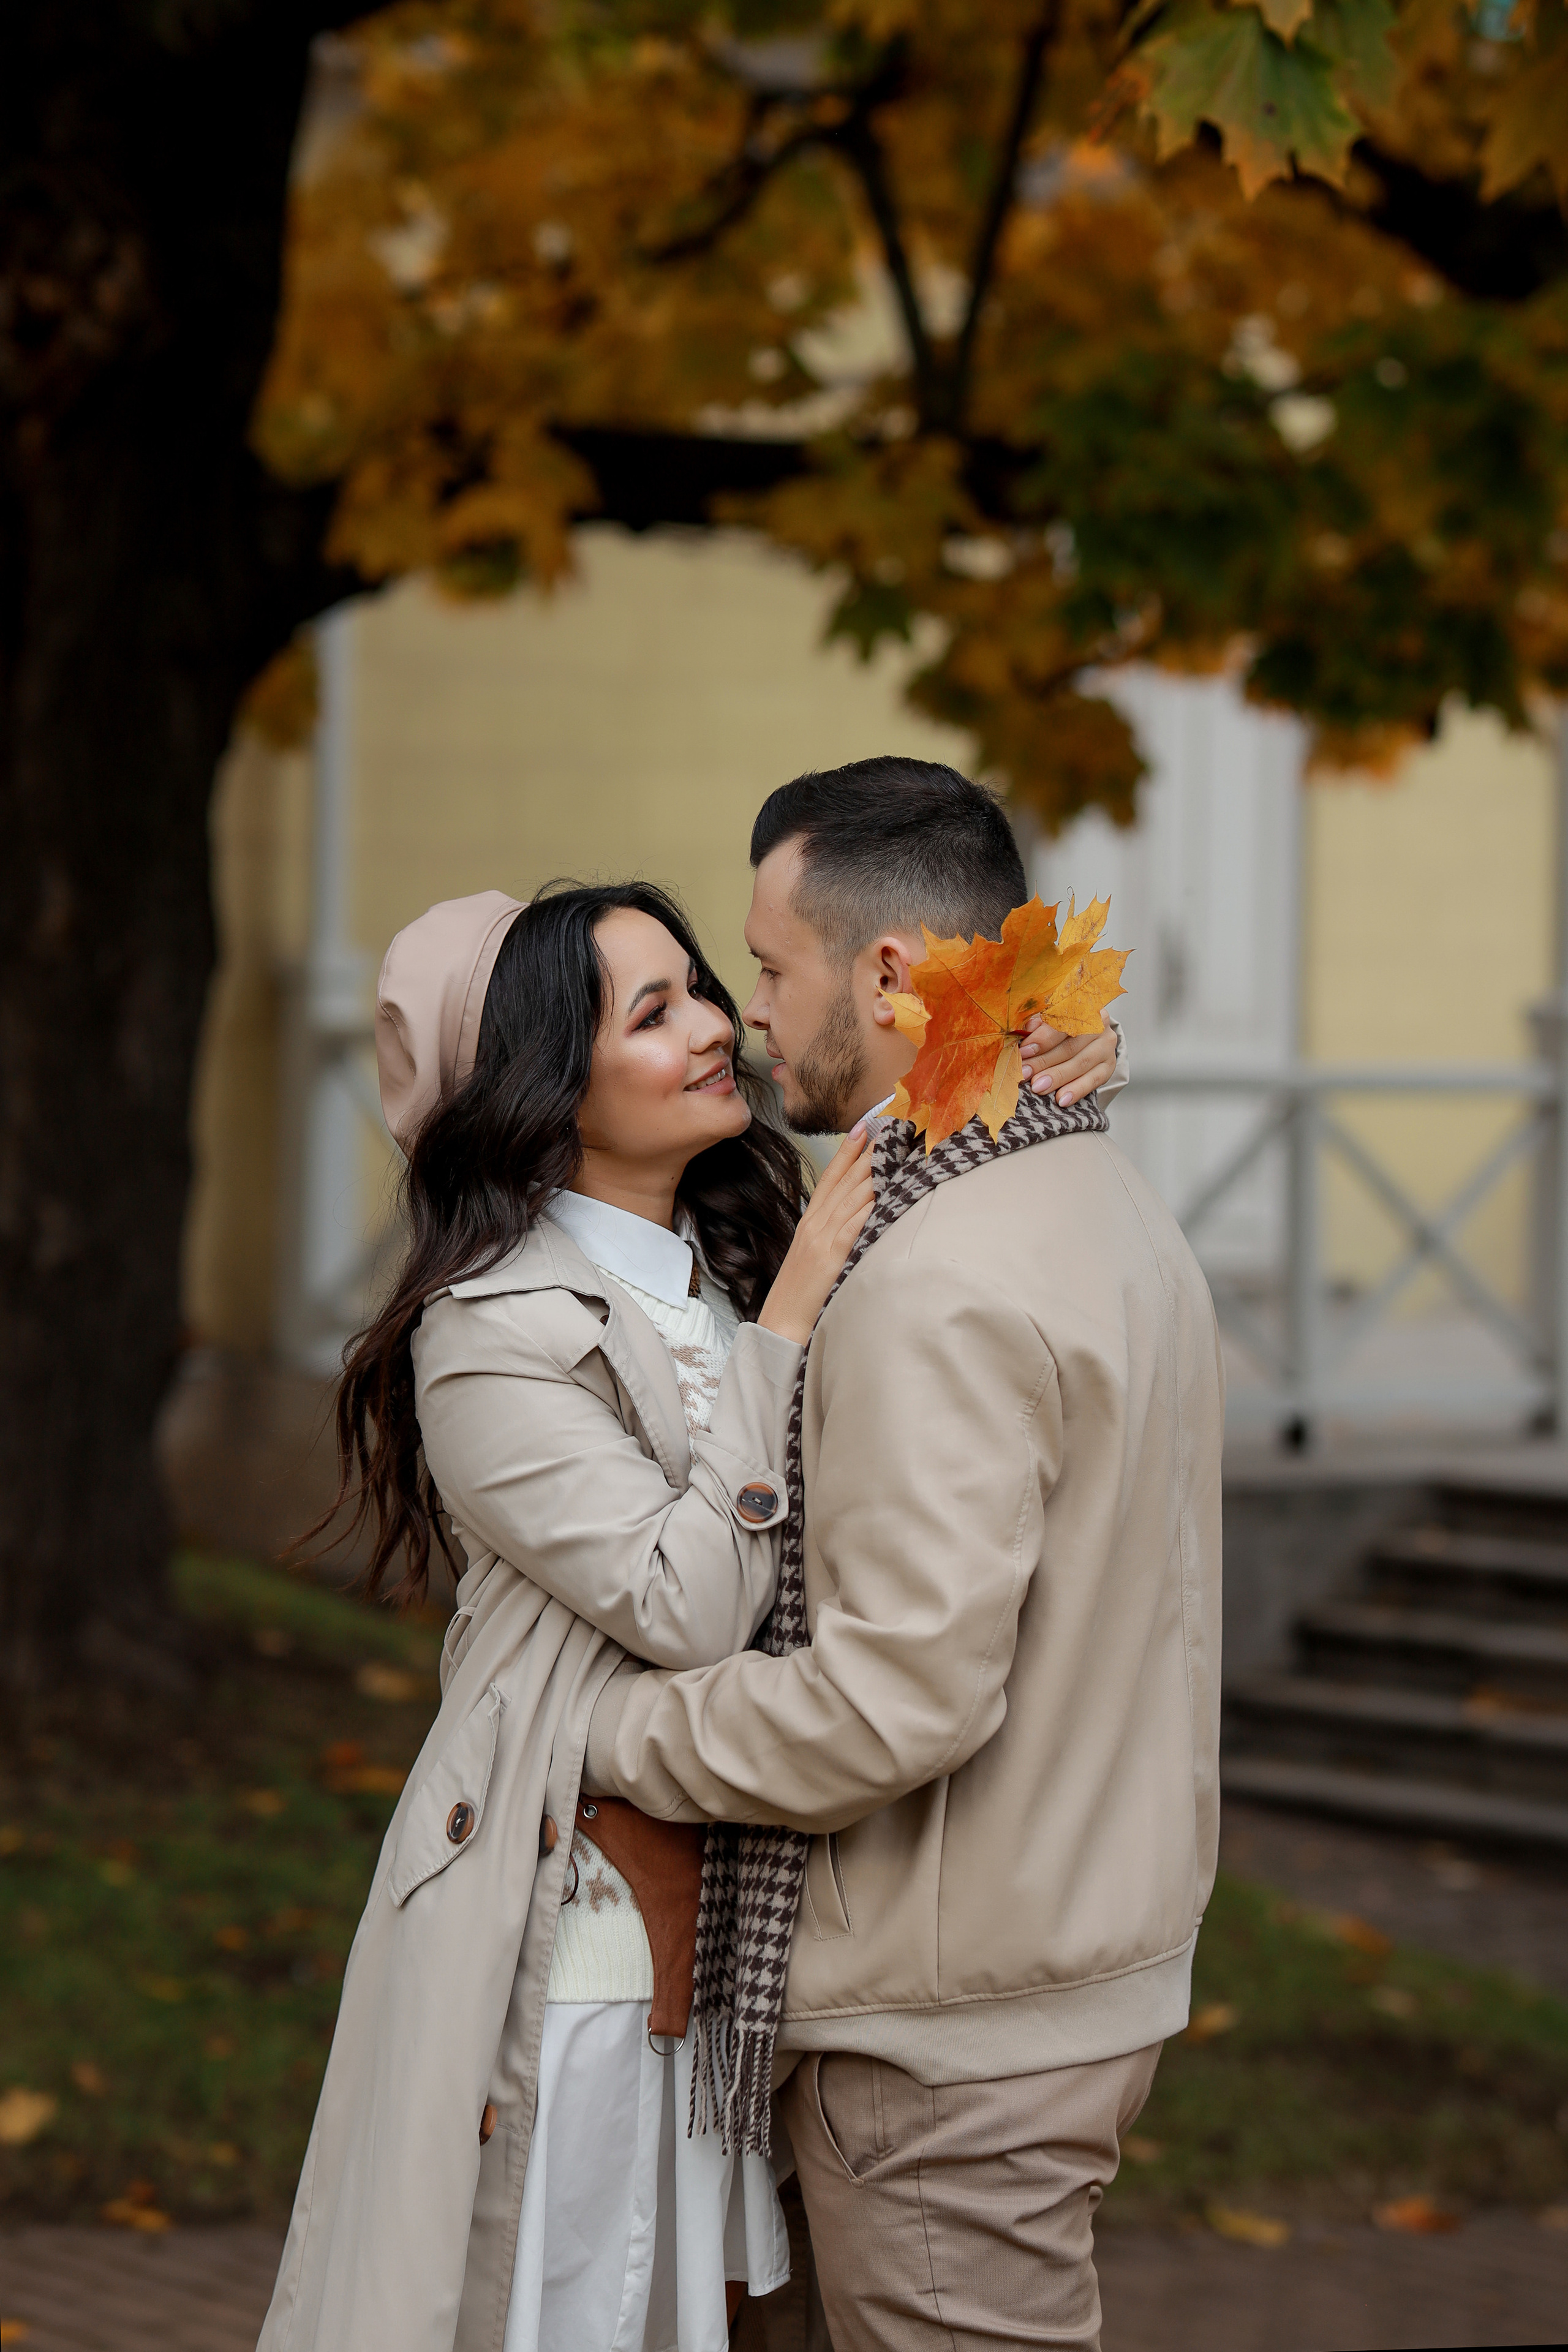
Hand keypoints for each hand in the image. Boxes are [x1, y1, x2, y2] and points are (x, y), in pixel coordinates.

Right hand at [758, 1125, 874, 1344]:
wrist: (781, 1322)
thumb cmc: (802, 1292)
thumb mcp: (814, 1254)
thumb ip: (832, 1231)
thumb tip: (858, 1214)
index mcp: (810, 1221)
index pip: (830, 1176)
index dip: (848, 1149)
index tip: (865, 1126)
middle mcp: (815, 1223)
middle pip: (845, 1179)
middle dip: (869, 1150)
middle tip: (891, 1125)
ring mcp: (821, 1238)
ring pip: (852, 1195)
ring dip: (875, 1170)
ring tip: (896, 1147)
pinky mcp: (831, 1256)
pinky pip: (853, 1224)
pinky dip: (869, 1205)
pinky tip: (885, 1189)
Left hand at [1019, 1016, 1117, 1106]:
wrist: (1084, 1037)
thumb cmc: (1059, 1027)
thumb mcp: (1049, 1019)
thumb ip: (1038, 1023)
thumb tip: (1025, 1029)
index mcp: (1083, 1006)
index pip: (1063, 1021)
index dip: (1043, 1037)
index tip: (1024, 1050)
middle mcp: (1099, 1024)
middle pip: (1071, 1045)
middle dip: (1044, 1061)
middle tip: (1025, 1073)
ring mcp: (1106, 1046)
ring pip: (1081, 1063)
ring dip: (1058, 1077)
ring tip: (1038, 1087)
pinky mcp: (1109, 1066)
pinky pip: (1094, 1080)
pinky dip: (1077, 1090)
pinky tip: (1062, 1099)